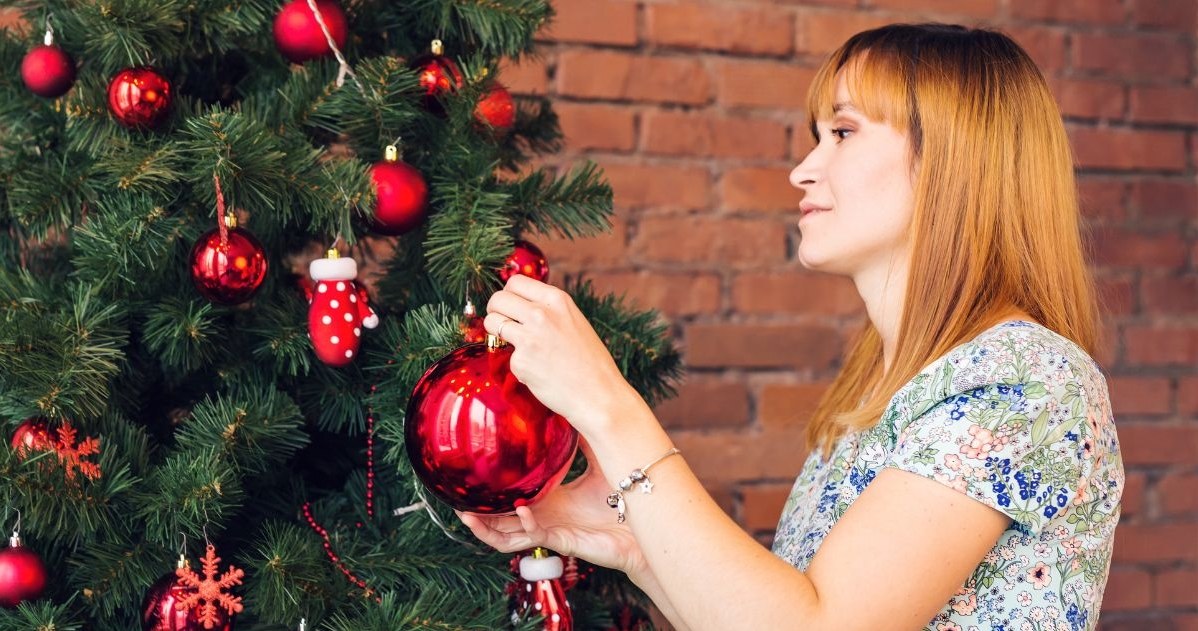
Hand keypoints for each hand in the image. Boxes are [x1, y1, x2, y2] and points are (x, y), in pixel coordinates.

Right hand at [456, 440, 646, 576]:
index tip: (473, 474)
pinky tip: (522, 508)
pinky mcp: (562, 540)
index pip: (513, 497)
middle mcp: (545, 516)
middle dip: (478, 514)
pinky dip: (523, 524)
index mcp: (549, 498)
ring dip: (486, 528)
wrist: (647, 516)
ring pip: (507, 537)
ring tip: (467, 514)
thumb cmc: (626, 490)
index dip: (492, 492)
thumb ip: (581, 432)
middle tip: (456, 500)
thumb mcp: (598, 454)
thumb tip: (568, 402)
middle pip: (501, 520)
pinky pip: (534, 536)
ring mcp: (551, 530)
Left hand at [484, 275, 638, 434]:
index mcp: (557, 300)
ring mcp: (528, 337)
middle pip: (498, 299)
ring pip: (492, 322)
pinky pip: (506, 356)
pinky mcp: (520, 361)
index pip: (516, 282)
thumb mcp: (574, 322)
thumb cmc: (591, 362)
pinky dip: (518, 365)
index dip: (508, 294)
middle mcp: (540, 313)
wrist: (599, 395)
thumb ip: (549, 310)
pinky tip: (538, 372)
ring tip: (516, 345)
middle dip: (495, 310)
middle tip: (501, 323)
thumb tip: (519, 304)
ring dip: (496, 333)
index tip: (510, 306)